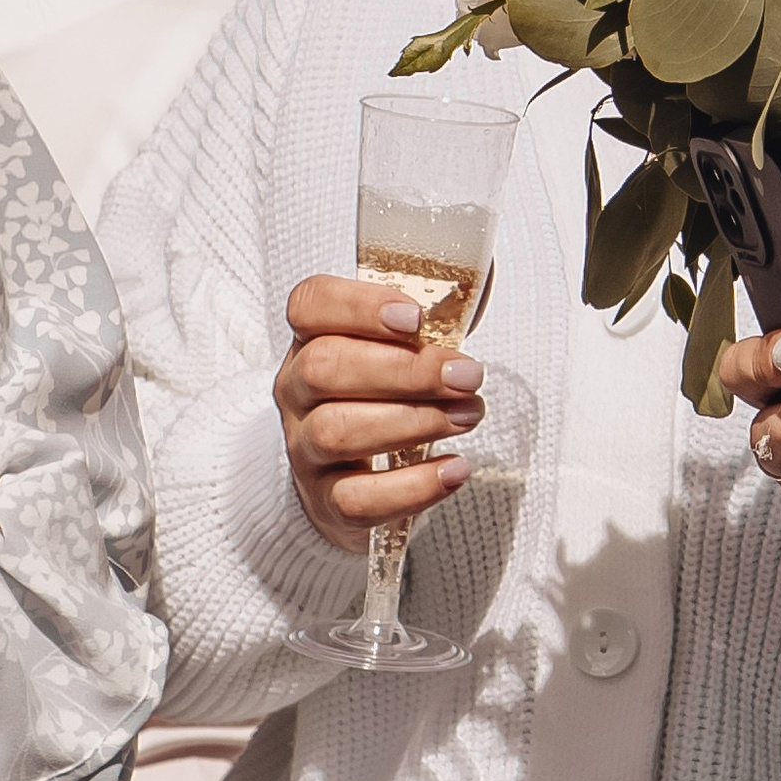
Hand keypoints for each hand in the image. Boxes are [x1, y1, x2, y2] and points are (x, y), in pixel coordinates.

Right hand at [276, 275, 487, 553]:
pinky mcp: (326, 502)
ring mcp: (305, 449)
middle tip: (468, 375)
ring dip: (414, 422)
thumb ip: (431, 319)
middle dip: (406, 370)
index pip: (309, 305)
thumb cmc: (380, 398)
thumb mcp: (394, 352)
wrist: (343, 480)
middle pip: (325, 368)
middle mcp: (296, 391)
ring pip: (337, 432)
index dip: (358, 305)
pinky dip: (412, 487)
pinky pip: (357, 499)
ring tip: (469, 416)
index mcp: (311, 339)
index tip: (415, 318)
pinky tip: (454, 469)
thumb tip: (484, 277)